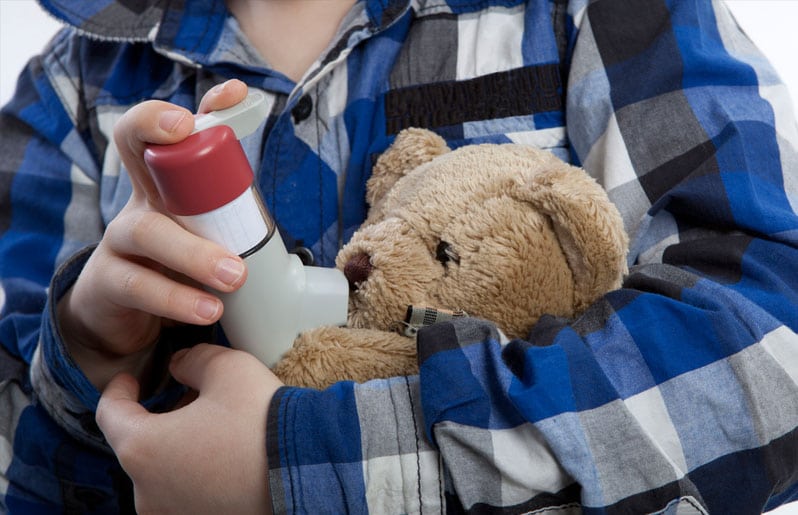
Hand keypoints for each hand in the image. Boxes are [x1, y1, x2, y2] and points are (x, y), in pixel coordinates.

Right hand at [57, 80, 250, 389]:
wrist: (120, 317)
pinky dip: (177, 299)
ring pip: (147, 231)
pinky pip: (138, 286)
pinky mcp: (108, 282)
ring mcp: (118, 239)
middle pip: (138, 151)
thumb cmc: (173, 264)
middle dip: (173, 146)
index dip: (194, 108)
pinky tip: (208, 311)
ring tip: (235, 276)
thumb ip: (230, 215)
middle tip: (224, 171)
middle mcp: (139, 200)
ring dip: (194, 253)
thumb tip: (269, 215)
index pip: (165, 129)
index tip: (234, 94)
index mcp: (165, 182)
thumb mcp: (203, 233)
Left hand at [96, 344, 281, 513]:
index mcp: (143, 449)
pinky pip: (184, 495)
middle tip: (189, 397)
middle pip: (138, 445)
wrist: (308, 471)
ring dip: (177, 447)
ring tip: (214, 427)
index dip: (118, 390)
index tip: (131, 379)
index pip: (109, 414)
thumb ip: (191, 360)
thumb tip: (180, 366)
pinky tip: (226, 456)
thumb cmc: (262, 419)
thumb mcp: (227, 368)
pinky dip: (195, 473)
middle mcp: (147, 492)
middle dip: (159, 418)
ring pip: (161, 472)